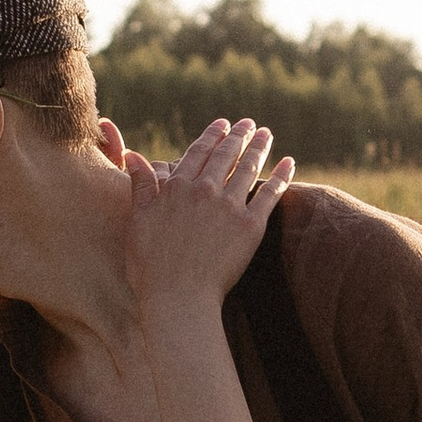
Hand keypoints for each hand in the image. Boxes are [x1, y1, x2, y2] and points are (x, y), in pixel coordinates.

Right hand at [123, 115, 293, 321]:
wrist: (179, 298)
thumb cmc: (150, 266)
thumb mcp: (137, 221)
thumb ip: (140, 185)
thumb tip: (133, 156)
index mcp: (177, 187)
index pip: (198, 152)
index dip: (212, 136)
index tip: (222, 124)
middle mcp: (205, 191)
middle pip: (226, 155)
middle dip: (239, 136)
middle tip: (249, 124)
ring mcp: (230, 207)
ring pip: (248, 168)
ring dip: (259, 148)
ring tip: (267, 135)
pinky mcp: (251, 227)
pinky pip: (270, 194)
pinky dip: (281, 176)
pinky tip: (288, 162)